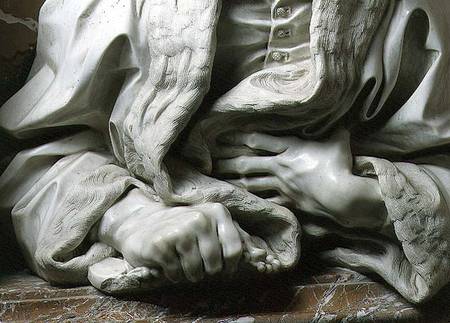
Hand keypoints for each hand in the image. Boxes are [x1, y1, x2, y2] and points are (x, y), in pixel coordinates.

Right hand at [100, 200, 242, 282]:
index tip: (222, 268)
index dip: (230, 266)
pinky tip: (167, 261)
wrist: (142, 224)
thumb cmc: (184, 228)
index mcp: (217, 212)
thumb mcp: (212, 227)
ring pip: (197, 272)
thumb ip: (238, 239)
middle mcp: (201, 217)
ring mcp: (181, 229)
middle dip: (206, 270)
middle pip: (216, 265)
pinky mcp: (162, 243)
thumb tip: (263, 256)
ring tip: (181, 260)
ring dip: (189, 274)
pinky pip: (177, 274)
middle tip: (195, 261)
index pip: (235, 250)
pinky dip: (173, 274)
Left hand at [214, 129, 385, 228]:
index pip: (259, 140)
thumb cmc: (339, 165)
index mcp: (290, 148)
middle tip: (213, 161)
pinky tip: (245, 201)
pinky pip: (267, 200)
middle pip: (248, 163)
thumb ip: (338, 132)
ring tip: (221, 181)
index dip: (240, 137)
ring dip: (235, 182)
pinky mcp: (288, 201)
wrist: (342, 195)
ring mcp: (282, 185)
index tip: (224, 135)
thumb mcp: (339, 143)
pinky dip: (255, 201)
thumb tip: (345, 124)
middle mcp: (280, 165)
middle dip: (229, 161)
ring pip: (252, 183)